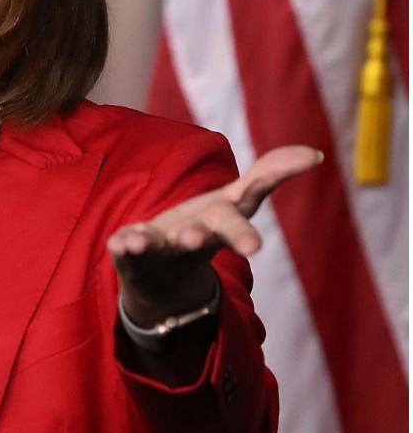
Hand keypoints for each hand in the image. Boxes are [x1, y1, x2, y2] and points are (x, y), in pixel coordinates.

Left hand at [107, 144, 322, 323]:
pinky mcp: (132, 254)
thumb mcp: (239, 200)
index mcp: (219, 223)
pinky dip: (122, 247)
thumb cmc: (207, 228)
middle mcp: (193, 237)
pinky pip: (125, 250)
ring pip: (159, 245)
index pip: (238, 221)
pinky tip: (117, 243)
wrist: (163, 280)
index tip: (254, 248)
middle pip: (206, 237)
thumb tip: (315, 153)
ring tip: (141, 243)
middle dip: (209, 237)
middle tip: (236, 249)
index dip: (247, 229)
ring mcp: (162, 247)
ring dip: (151, 243)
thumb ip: (270, 174)